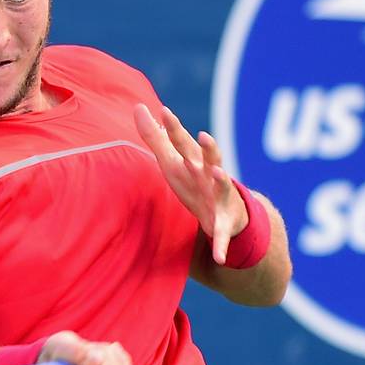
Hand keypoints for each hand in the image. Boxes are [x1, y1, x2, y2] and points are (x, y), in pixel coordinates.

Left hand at [134, 103, 247, 264]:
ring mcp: (220, 198)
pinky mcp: (223, 224)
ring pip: (223, 187)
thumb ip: (156, 136)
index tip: (164, 111)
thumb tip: (138, 107)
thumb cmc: (193, 182)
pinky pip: (222, 236)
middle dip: (208, 148)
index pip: (184, 142)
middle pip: (209, 159)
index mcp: (195, 162)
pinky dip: (221, 245)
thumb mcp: (173, 161)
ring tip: (219, 174)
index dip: (175, 128)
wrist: (226, 214)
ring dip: (222, 181)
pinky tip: (219, 257)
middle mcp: (210, 176)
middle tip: (203, 136)